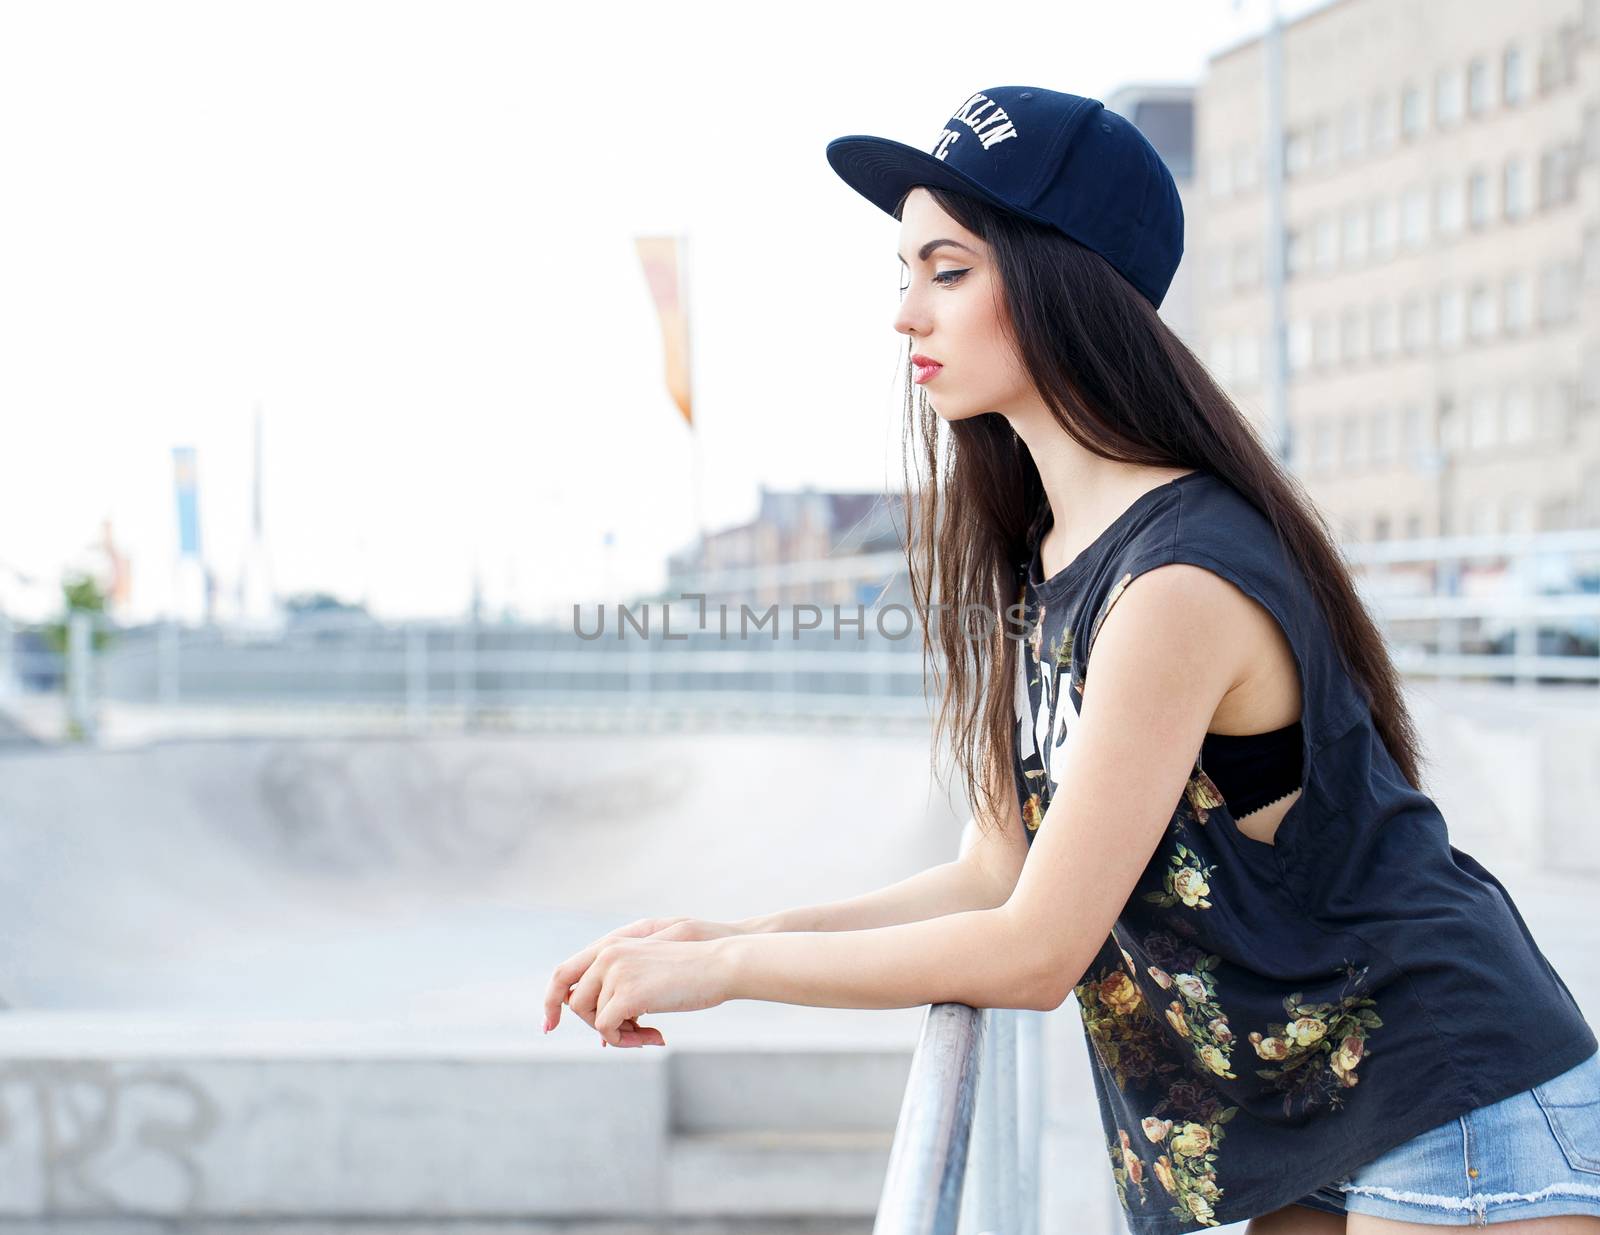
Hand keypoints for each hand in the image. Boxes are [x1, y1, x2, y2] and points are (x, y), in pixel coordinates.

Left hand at [543, 916, 747, 1045]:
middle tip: (635, 1035)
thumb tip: (601, 1029)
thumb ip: (622, 987)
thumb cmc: (693, 972)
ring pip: (592, 1019)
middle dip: (599, 1026)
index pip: (563, 973)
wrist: (721, 964)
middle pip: (575, 1003)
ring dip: (618, 1036)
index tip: (549, 1026)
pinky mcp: (626, 994)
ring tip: (648, 1035)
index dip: (552, 1001)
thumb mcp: (650, 971)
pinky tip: (656, 1037)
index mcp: (612, 946)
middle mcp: (608, 955)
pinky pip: (607, 1029)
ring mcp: (616, 972)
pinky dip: (627, 1040)